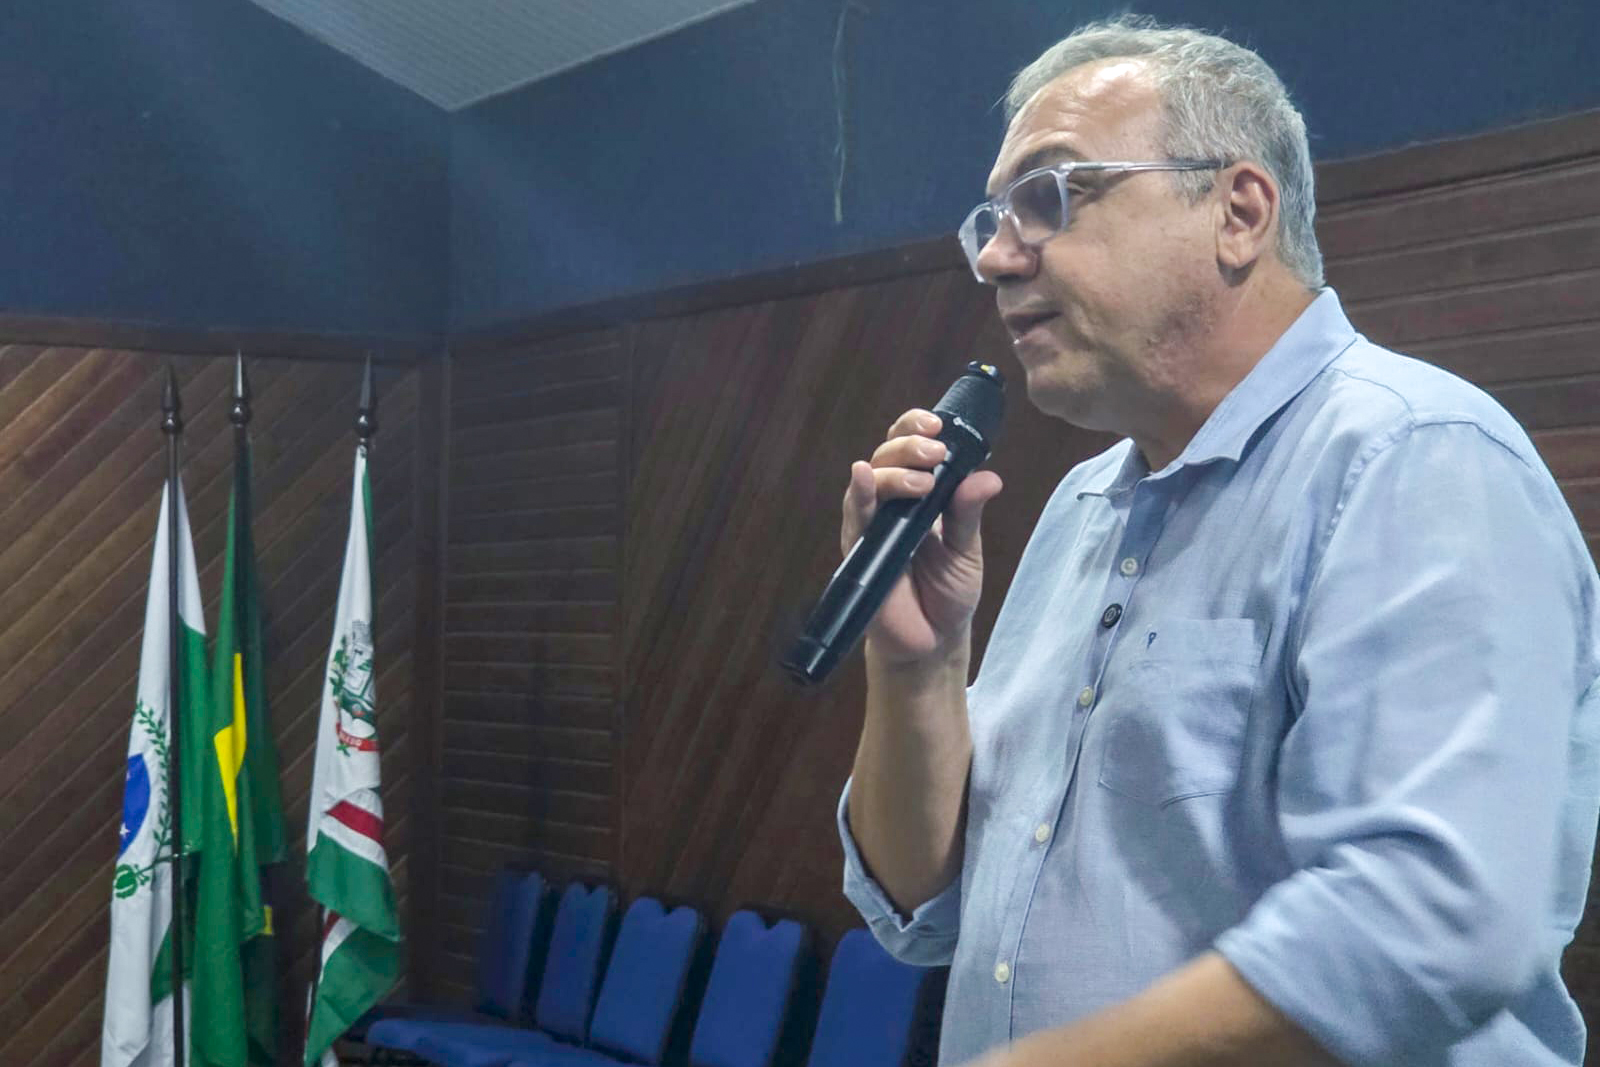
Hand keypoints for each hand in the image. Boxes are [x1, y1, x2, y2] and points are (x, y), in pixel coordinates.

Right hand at [841, 407, 1002, 666]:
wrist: (932, 642)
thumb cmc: (947, 593)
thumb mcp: (967, 551)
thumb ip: (969, 513)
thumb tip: (987, 476)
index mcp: (920, 495)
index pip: (910, 447)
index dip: (917, 427)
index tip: (939, 425)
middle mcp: (891, 504)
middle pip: (886, 455)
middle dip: (909, 444)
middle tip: (935, 451)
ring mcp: (872, 525)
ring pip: (870, 479)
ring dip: (893, 471)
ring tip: (922, 481)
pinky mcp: (859, 550)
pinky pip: (855, 517)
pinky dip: (859, 493)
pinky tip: (863, 476)